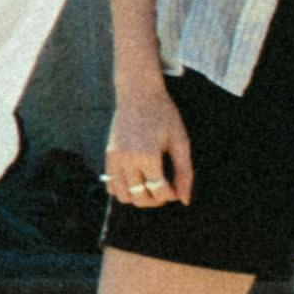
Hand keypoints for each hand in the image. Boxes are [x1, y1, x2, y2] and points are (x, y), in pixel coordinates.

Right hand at [104, 86, 192, 210]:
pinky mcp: (109, 155)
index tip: (177, 187)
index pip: (159, 191)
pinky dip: (123, 190)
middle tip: (165, 189)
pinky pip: (111, 185)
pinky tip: (137, 180)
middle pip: (140, 198)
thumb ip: (184, 172)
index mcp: (148, 155)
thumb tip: (184, 201)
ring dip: (138, 197)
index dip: (172, 194)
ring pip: (123, 196)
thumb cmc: (164, 115)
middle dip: (156, 200)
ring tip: (151, 186)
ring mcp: (115, 158)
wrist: (138, 93)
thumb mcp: (180, 141)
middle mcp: (128, 159)